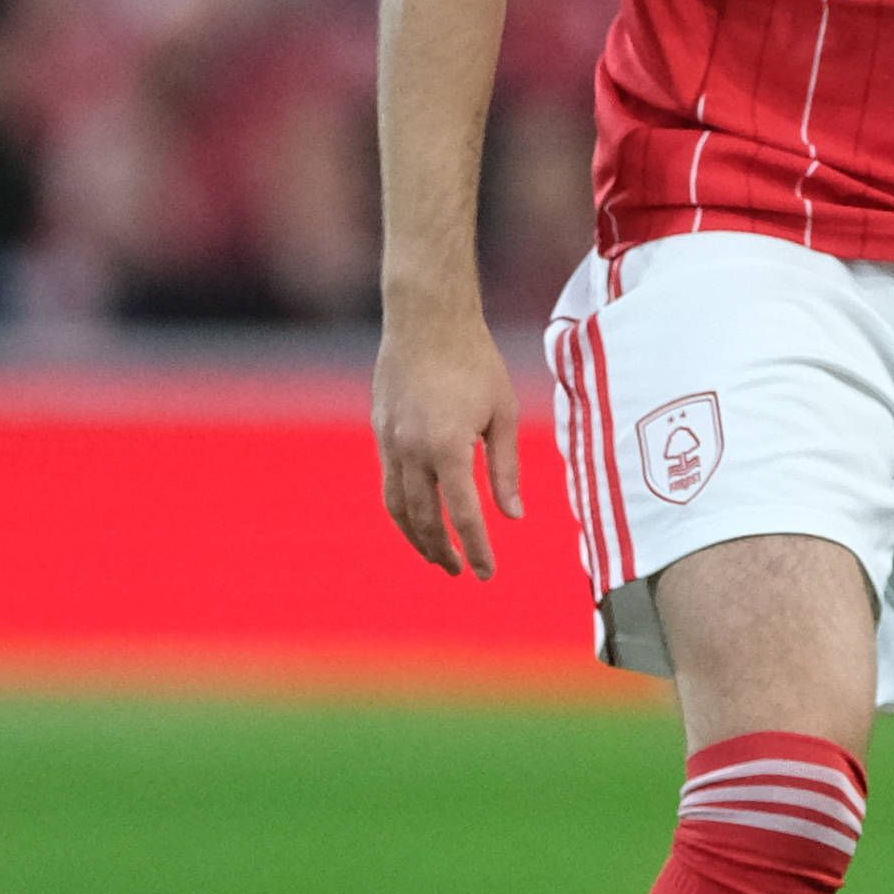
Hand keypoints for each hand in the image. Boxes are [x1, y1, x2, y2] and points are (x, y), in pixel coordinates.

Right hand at [375, 304, 528, 576]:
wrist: (427, 320)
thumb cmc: (476, 362)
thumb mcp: (504, 414)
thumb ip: (506, 469)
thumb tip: (512, 516)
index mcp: (449, 447)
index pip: (463, 514)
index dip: (477, 548)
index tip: (487, 573)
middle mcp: (413, 451)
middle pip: (424, 519)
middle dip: (443, 551)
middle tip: (462, 571)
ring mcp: (391, 442)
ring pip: (398, 506)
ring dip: (416, 537)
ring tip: (437, 555)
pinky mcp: (380, 431)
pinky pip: (389, 481)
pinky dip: (402, 508)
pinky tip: (418, 516)